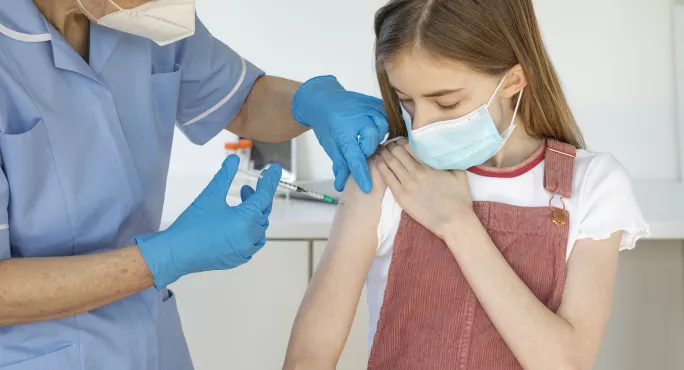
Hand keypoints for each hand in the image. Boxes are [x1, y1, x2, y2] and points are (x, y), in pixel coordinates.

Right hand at [136, 155, 281, 288]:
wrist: (176, 253)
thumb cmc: (192, 223)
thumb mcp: (210, 195)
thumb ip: (225, 175)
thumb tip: (234, 159)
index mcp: (246, 220)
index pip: (265, 196)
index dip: (270, 181)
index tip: (276, 169)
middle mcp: (250, 236)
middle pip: (263, 212)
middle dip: (257, 198)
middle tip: (246, 189)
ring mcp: (245, 250)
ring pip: (259, 228)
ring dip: (254, 215)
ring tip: (240, 205)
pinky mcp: (238, 259)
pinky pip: (251, 242)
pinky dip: (249, 230)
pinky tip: (237, 224)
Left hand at [292, 75, 388, 192]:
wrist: (322, 98)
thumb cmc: (324, 122)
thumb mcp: (329, 144)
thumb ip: (339, 163)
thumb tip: (341, 184)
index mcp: (343, 131)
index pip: (355, 158)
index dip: (362, 174)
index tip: (367, 187)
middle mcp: (358, 118)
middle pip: (372, 143)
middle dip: (366, 150)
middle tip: (358, 148)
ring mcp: (368, 108)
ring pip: (382, 129)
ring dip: (375, 137)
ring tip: (365, 136)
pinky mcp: (374, 102)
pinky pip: (385, 116)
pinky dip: (381, 124)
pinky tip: (373, 126)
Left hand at [375, 139, 472, 238]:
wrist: (453, 222)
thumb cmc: (459, 199)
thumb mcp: (459, 173)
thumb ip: (448, 160)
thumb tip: (442, 150)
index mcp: (428, 165)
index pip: (409, 147)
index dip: (402, 141)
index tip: (399, 140)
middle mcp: (415, 172)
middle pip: (397, 153)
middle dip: (391, 146)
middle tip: (387, 144)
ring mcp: (406, 185)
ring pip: (390, 163)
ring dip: (384, 154)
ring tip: (380, 149)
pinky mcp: (401, 197)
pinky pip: (387, 178)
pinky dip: (381, 167)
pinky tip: (377, 161)